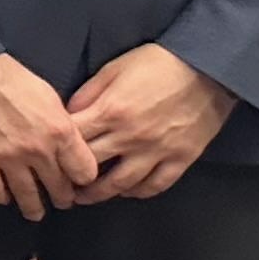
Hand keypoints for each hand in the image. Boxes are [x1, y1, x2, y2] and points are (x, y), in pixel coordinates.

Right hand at [0, 53, 97, 221]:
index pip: (84, 172)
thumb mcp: (49, 96)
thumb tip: (66, 144)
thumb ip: (61, 124)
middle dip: (63, 198)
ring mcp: (7, 158)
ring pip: (28, 196)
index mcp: (60, 131)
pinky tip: (5, 197)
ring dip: (34, 208)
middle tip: (61, 201)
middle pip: (59, 188)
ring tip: (35, 212)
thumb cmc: (9, 76)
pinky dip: (2, 197)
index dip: (84, 179)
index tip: (80, 182)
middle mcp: (37, 150)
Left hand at [66, 43, 239, 202]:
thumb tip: (67, 114)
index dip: (56, 149)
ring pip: (121, 184)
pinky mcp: (182, 158)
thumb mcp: (114, 68)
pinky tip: (126, 191)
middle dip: (70, 177)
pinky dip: (138, 192)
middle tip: (59, 183)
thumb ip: (88, 94)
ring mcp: (158, 150)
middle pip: (91, 166)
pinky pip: (156, 185)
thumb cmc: (159, 63)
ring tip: (85, 196)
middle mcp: (131, 136)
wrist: (210, 66)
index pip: (73, 140)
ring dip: (99, 194)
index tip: (48, 157)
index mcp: (111, 112)